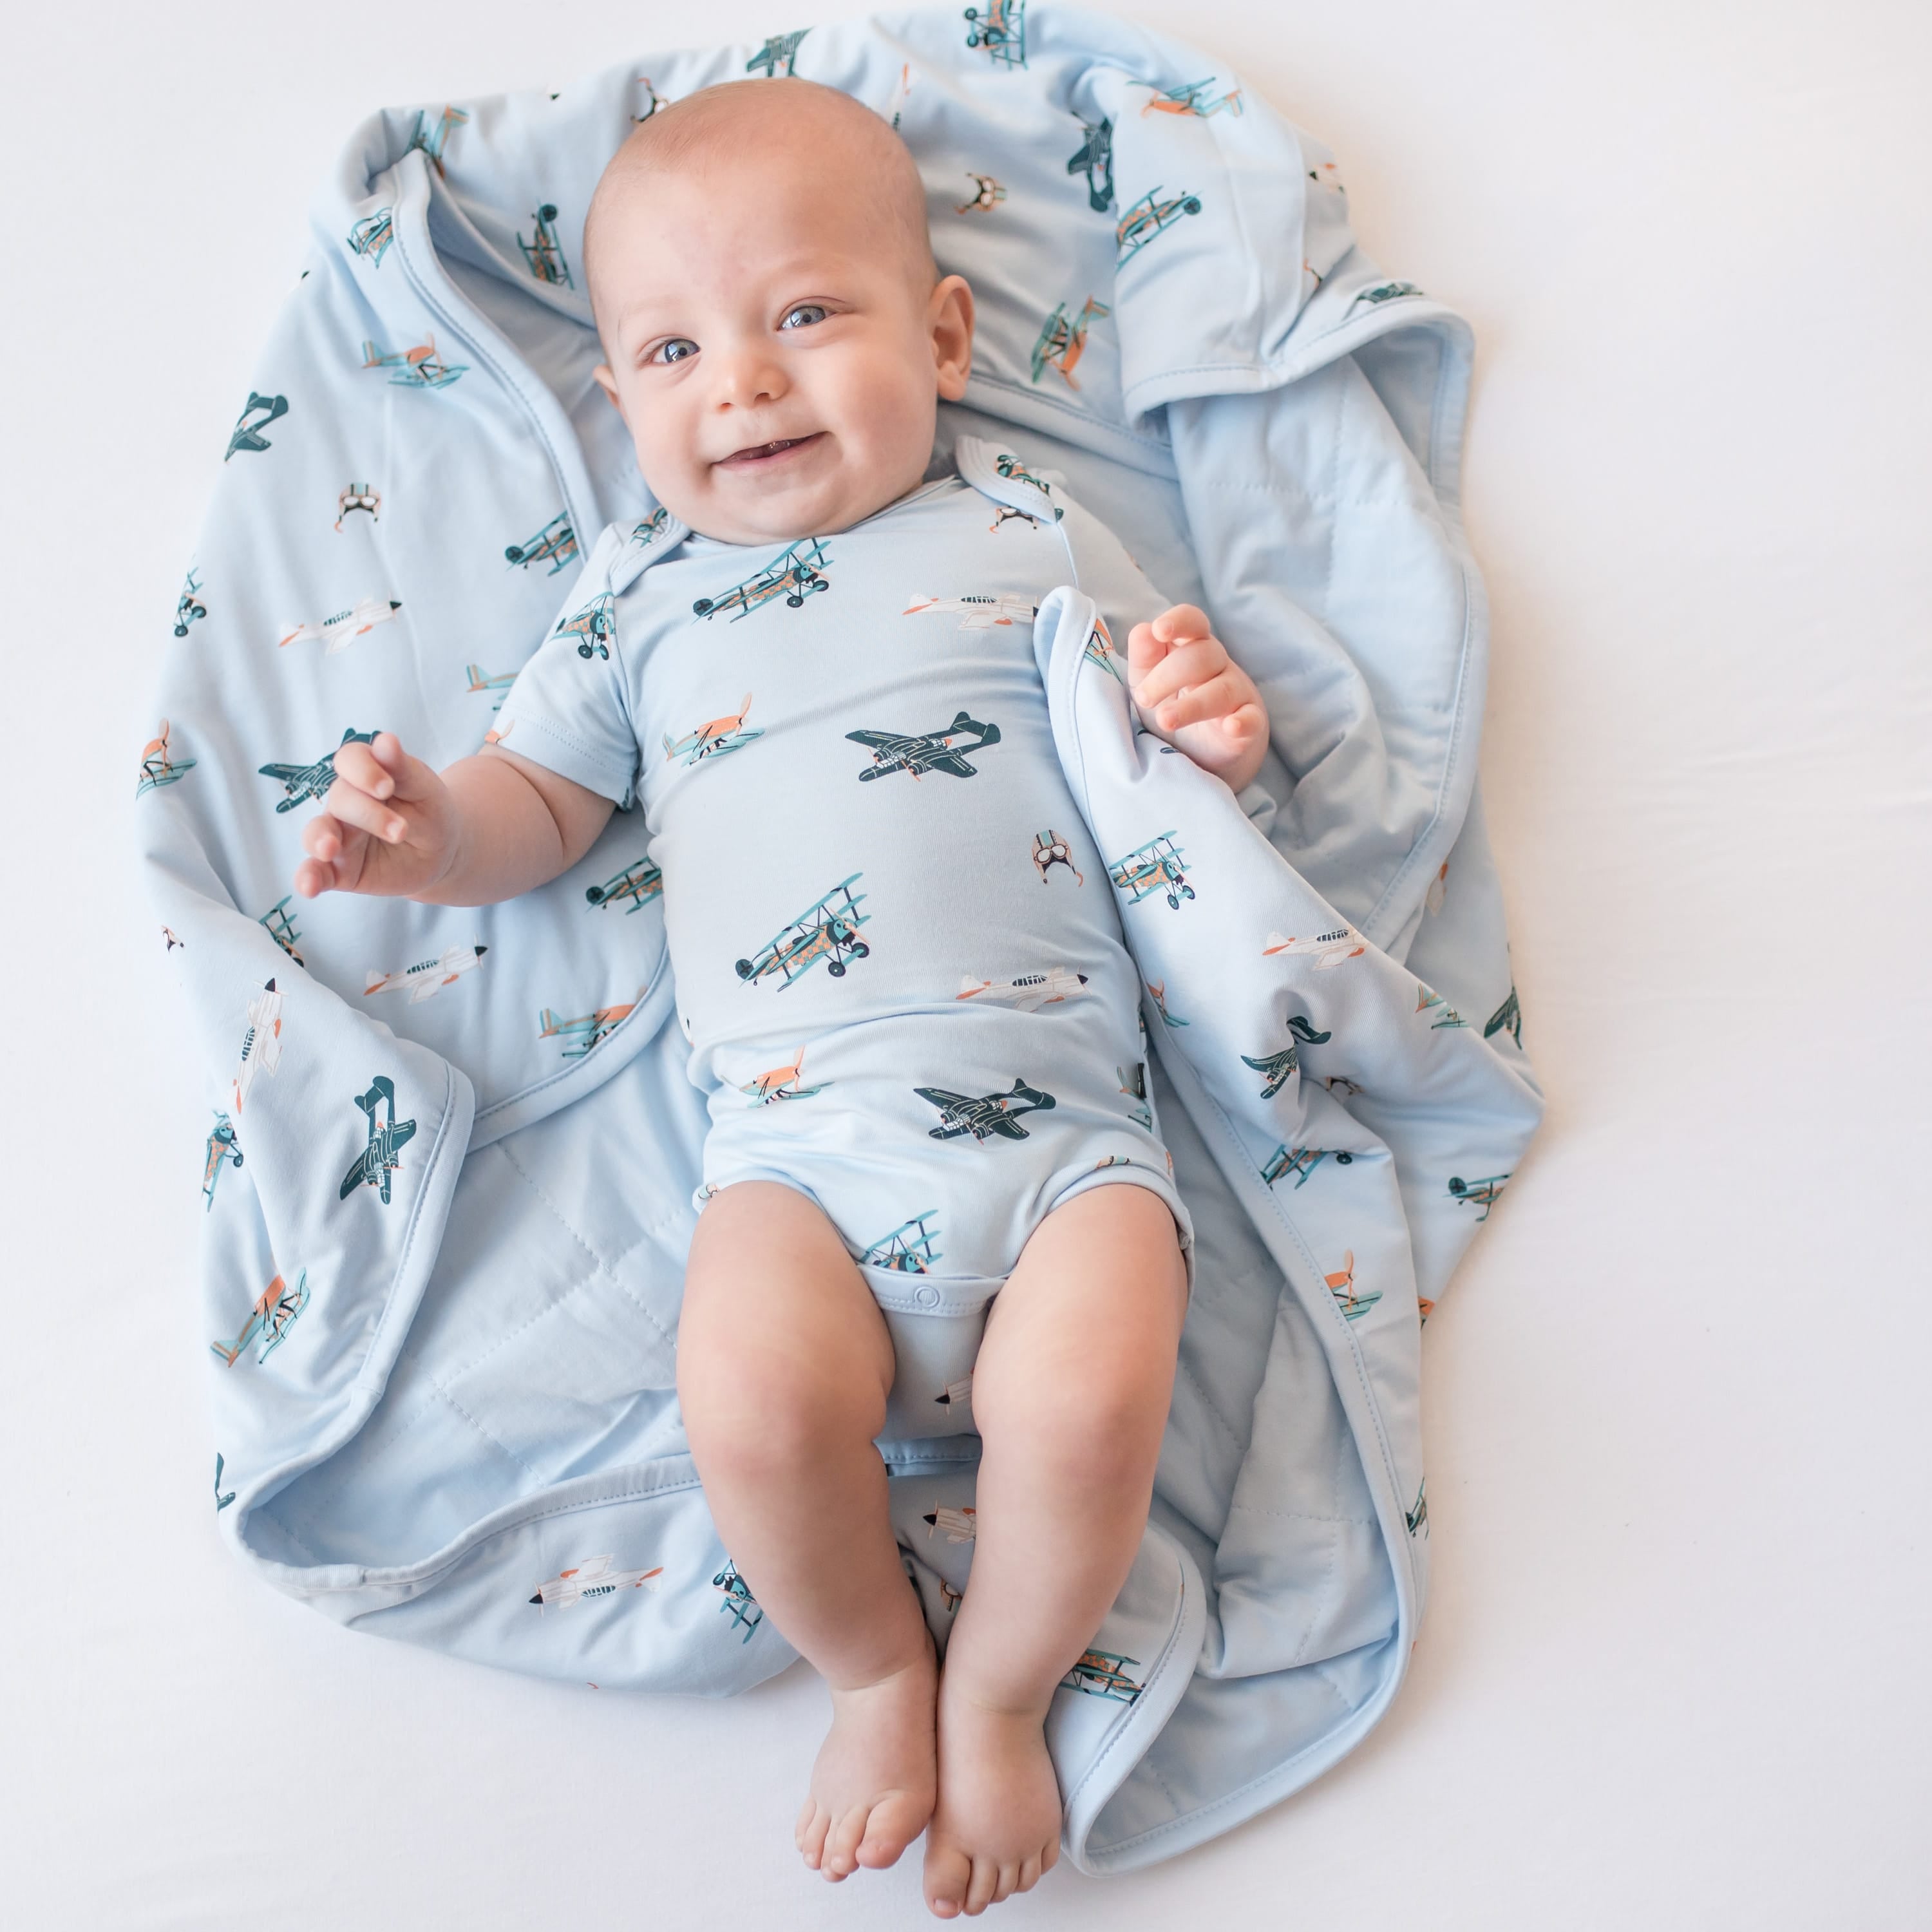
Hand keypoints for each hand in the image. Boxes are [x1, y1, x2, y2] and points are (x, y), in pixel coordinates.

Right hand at [294, 732, 461, 899]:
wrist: (442, 853)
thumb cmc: (430, 812)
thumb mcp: (426, 790)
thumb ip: (404, 769)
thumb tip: (385, 740)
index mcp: (366, 776)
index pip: (350, 761)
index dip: (363, 770)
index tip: (386, 788)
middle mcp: (345, 804)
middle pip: (341, 799)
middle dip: (369, 814)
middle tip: (401, 830)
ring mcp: (339, 837)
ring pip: (317, 833)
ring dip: (320, 839)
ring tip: (330, 849)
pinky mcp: (340, 870)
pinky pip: (317, 873)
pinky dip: (308, 878)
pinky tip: (307, 887)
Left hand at [1127, 605, 1268, 791]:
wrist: (1203, 747)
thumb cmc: (1174, 702)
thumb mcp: (1147, 680)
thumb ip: (1144, 655)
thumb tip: (1143, 629)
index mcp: (1192, 646)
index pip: (1193, 622)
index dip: (1179, 621)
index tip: (1159, 630)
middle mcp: (1218, 664)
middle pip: (1201, 656)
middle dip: (1167, 676)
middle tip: (1144, 698)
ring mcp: (1237, 692)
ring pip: (1221, 690)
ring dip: (1192, 705)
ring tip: (1165, 720)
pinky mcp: (1249, 723)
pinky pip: (1251, 718)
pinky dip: (1243, 722)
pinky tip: (1231, 727)